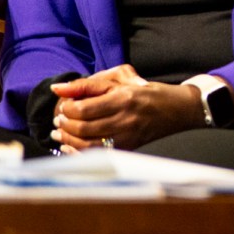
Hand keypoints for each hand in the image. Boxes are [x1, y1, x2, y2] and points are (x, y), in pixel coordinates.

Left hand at [49, 64, 204, 151]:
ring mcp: (128, 136)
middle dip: (65, 125)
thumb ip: (87, 84)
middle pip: (83, 128)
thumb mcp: (120, 78)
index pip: (83, 109)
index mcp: (123, 98)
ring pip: (87, 145)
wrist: (176, 109)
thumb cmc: (145, 90)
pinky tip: (70, 146)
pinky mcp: (128, 148)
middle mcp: (125, 119)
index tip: (62, 106)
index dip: (66, 109)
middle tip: (58, 121)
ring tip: (60, 133)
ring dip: (68, 140)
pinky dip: (79, 152)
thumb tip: (57, 88)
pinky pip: (97, 154)